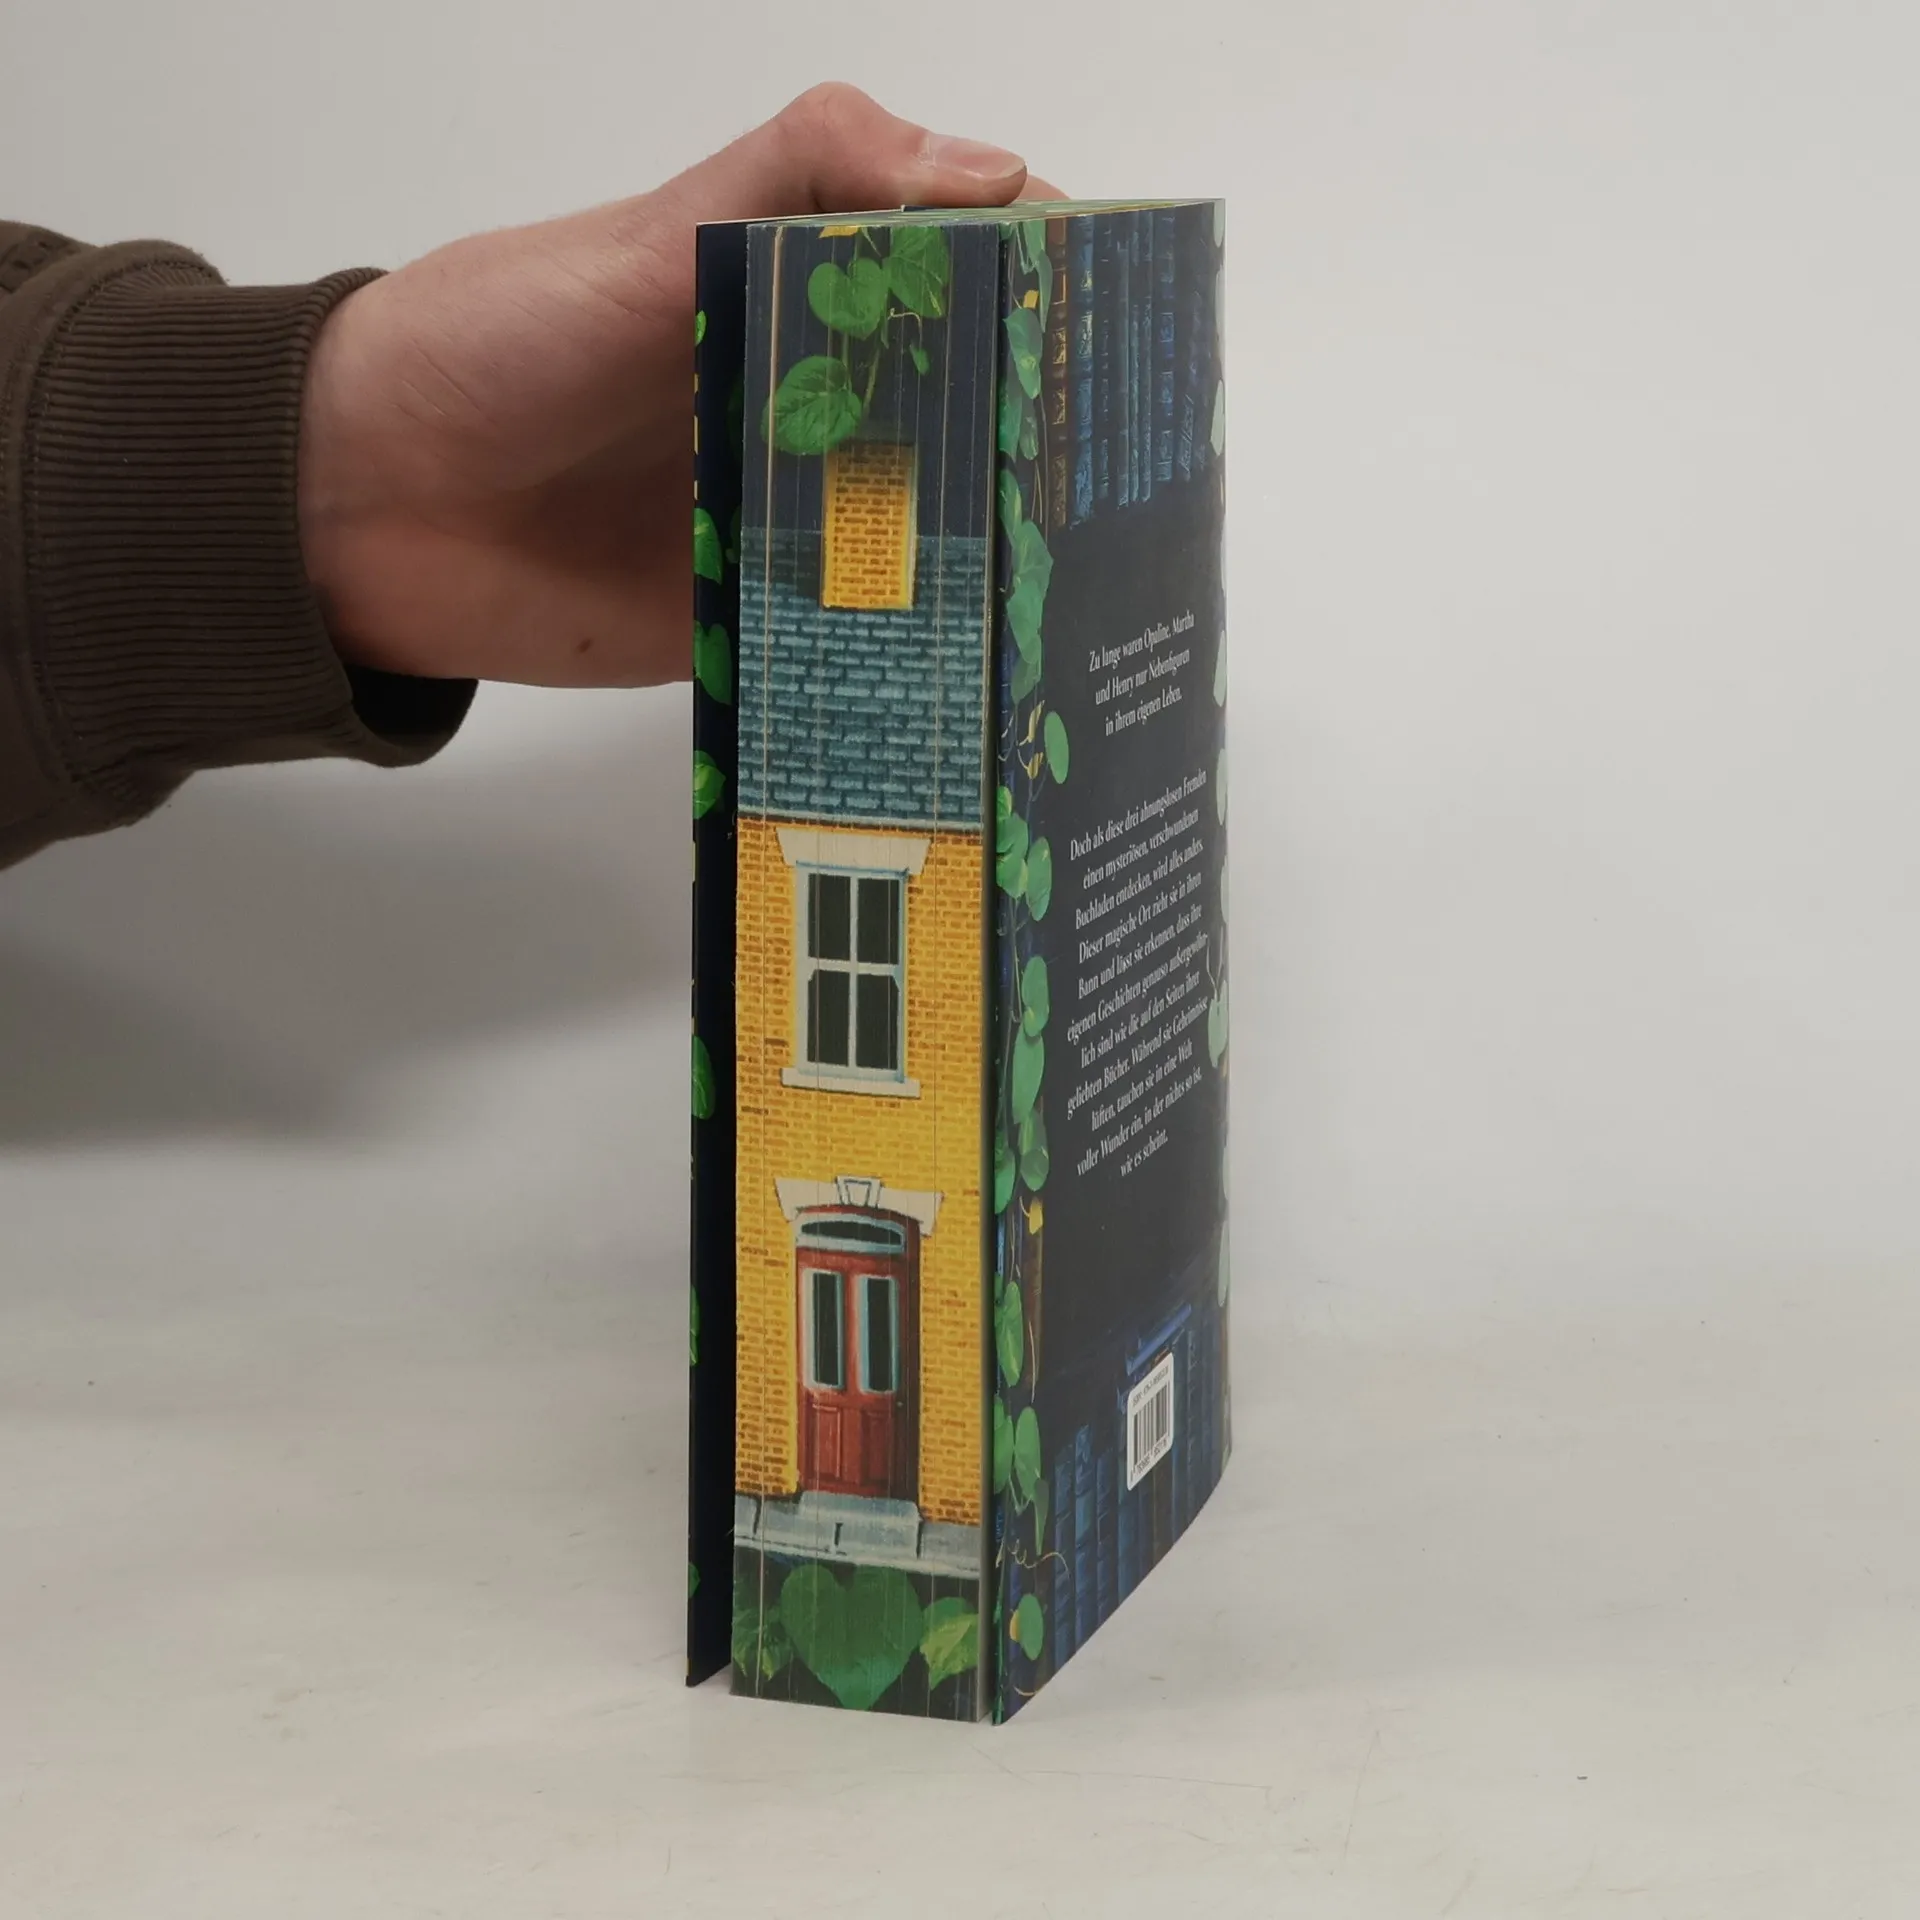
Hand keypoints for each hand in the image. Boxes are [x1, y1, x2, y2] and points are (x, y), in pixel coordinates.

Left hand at [298, 85, 1056, 687]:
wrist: (360, 503)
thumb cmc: (496, 338)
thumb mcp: (652, 230)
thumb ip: (804, 175)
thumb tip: (996, 171)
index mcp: (804, 296)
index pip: (963, 283)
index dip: (1048, 298)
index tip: (1126, 335)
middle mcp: (816, 407)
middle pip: (968, 422)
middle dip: (1049, 450)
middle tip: (1134, 488)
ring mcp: (792, 519)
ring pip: (929, 537)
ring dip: (999, 560)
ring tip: (1095, 594)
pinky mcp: (762, 621)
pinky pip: (857, 638)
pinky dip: (916, 654)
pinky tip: (987, 677)